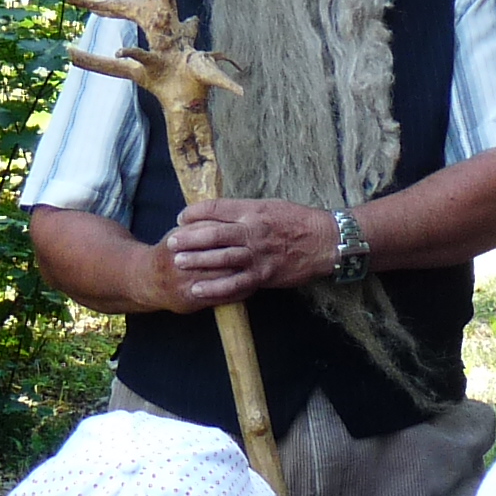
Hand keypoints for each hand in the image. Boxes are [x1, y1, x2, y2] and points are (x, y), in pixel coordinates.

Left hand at [156, 199, 335, 306]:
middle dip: (189, 238)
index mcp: (253, 210)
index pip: (217, 208)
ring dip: (197, 261)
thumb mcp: (271, 206)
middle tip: (170, 242)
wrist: (325, 240)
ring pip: (221, 258)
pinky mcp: (264, 274)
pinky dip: (216, 288)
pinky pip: (235, 283)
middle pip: (214, 233)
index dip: (195, 212)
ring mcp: (258, 254)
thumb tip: (219, 212)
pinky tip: (198, 290)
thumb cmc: (298, 221)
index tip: (181, 218)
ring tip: (178, 263)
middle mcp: (253, 230)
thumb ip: (245, 211)